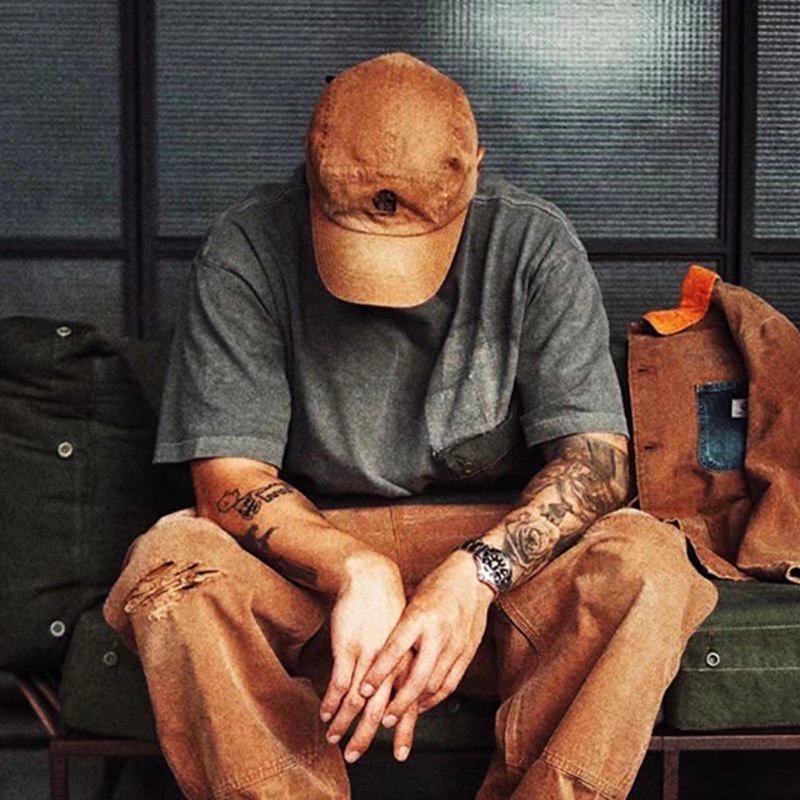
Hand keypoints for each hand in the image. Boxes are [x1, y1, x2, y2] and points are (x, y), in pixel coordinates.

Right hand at [320, 551, 405, 760]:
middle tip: (357, 755)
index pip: (408, 702)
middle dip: (368, 735)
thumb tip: (404, 684)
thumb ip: (406, 661)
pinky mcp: (348, 648)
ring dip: (344, 724)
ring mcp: (369, 657)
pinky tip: (325, 714)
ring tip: (335, 740)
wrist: (371, 576)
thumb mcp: (407, 636)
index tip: (399, 750)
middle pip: (383, 710)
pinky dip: (331, 702)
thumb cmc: (388, 606)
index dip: (403, 728)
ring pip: (358, 702)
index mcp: (409, 660)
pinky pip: (339, 684)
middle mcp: (391, 663)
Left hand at [360, 551, 493, 729]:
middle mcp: (438, 633)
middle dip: (399, 703)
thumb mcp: (411, 599)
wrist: (472, 577)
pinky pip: (450, 683)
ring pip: (434, 685)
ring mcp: (455, 645)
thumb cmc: (436, 585)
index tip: (364, 689)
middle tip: (383, 719)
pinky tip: (421, 704)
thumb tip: (375, 651)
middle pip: (417, 678)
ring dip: (415, 704)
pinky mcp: (467, 653)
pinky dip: (434, 698)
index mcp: (419, 616)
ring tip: (399, 714)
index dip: (379, 673)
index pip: (395, 649)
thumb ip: (398, 626)